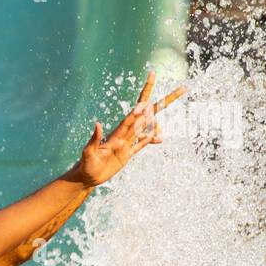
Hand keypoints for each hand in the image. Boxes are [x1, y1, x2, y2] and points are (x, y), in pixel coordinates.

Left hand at [77, 71, 185, 187]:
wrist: (87, 177)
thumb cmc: (86, 165)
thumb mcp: (88, 153)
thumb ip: (94, 139)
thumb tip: (97, 123)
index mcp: (117, 134)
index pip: (131, 117)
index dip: (140, 108)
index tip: (148, 101)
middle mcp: (124, 135)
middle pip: (146, 115)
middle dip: (162, 101)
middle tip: (180, 88)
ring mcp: (127, 143)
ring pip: (145, 127)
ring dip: (156, 120)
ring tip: (166, 111)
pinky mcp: (127, 154)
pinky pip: (141, 144)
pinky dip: (150, 140)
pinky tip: (159, 138)